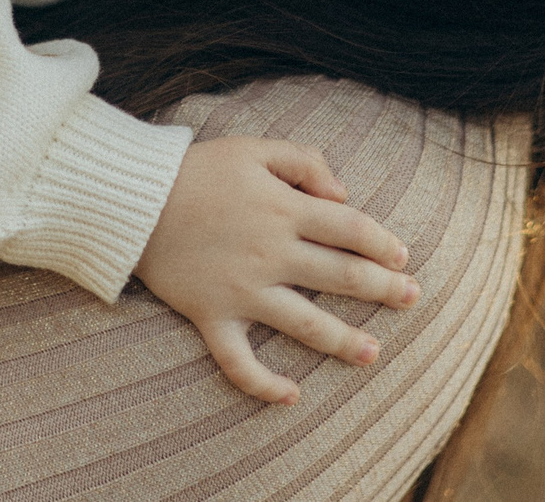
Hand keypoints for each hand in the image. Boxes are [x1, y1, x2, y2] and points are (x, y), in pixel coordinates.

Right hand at [133, 136, 421, 404]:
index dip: (382, 242)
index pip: (350, 228)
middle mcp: (270, 253)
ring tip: (372, 353)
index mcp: (284, 209)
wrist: (133, 199)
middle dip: (381, 288)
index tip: (402, 256)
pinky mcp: (211, 315)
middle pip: (339, 275)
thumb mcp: (253, 148)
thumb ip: (304, 162)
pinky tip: (291, 396)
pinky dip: (262, 383)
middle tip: (411, 298)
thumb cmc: (196, 170)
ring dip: (341, 340)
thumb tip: (344, 194)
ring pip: (302, 321)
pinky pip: (237, 359)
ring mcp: (241, 289)